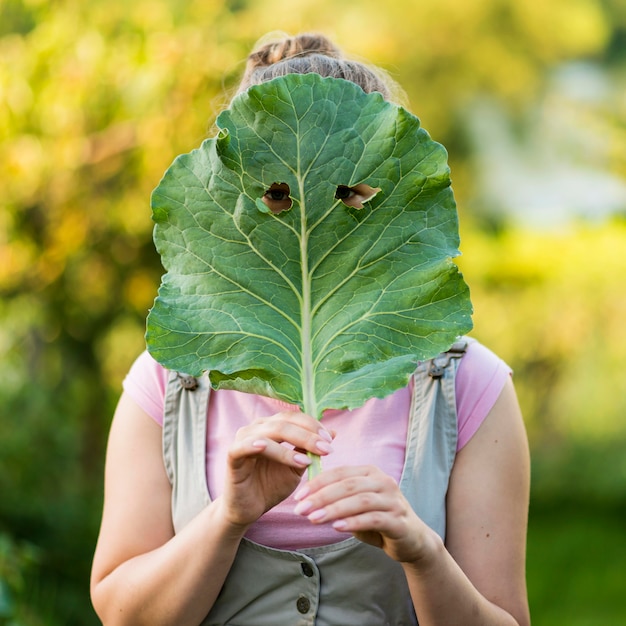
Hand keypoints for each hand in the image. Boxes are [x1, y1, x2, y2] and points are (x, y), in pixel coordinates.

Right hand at [220, 411, 333, 528]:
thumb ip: (309, 450)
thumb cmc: (271, 485)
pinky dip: (255, 445)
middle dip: (307, 435)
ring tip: (308, 461)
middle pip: (284, 422)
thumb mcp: (296, 467)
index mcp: (271, 426)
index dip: (313, 425)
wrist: (249, 509)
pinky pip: (243, 446)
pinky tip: (266, 448)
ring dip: (290, 445)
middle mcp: (256, 428)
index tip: (330, 441)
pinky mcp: (232, 455)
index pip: (294, 417)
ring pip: (269, 433)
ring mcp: (242, 439)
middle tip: (326, 449)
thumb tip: (333, 432)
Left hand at [293, 465, 436, 563]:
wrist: (412, 541)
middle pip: (348, 485)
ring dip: (334, 509)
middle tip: (300, 509)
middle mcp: (383, 481)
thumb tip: (306, 497)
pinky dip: (353, 521)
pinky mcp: (399, 520)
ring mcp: (393, 500)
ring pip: (359, 500)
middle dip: (321, 496)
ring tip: (314, 519)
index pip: (340, 472)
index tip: (298, 496)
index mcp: (371, 472)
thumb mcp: (356, 505)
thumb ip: (338, 498)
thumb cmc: (378, 520)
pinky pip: (373, 518)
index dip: (317, 482)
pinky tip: (336, 527)